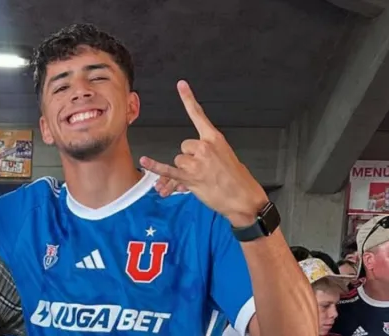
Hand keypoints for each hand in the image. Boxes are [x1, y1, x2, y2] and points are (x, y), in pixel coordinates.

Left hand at [140, 81, 268, 226]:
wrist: (243, 198)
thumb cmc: (237, 180)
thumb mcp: (226, 158)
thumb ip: (205, 155)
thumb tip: (187, 168)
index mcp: (215, 139)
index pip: (198, 115)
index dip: (188, 99)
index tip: (180, 85)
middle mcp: (204, 147)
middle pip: (183, 146)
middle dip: (189, 159)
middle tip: (204, 170)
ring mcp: (196, 162)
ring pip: (178, 161)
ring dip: (184, 172)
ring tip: (201, 180)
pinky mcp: (189, 177)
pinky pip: (167, 170)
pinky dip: (155, 167)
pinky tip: (145, 161)